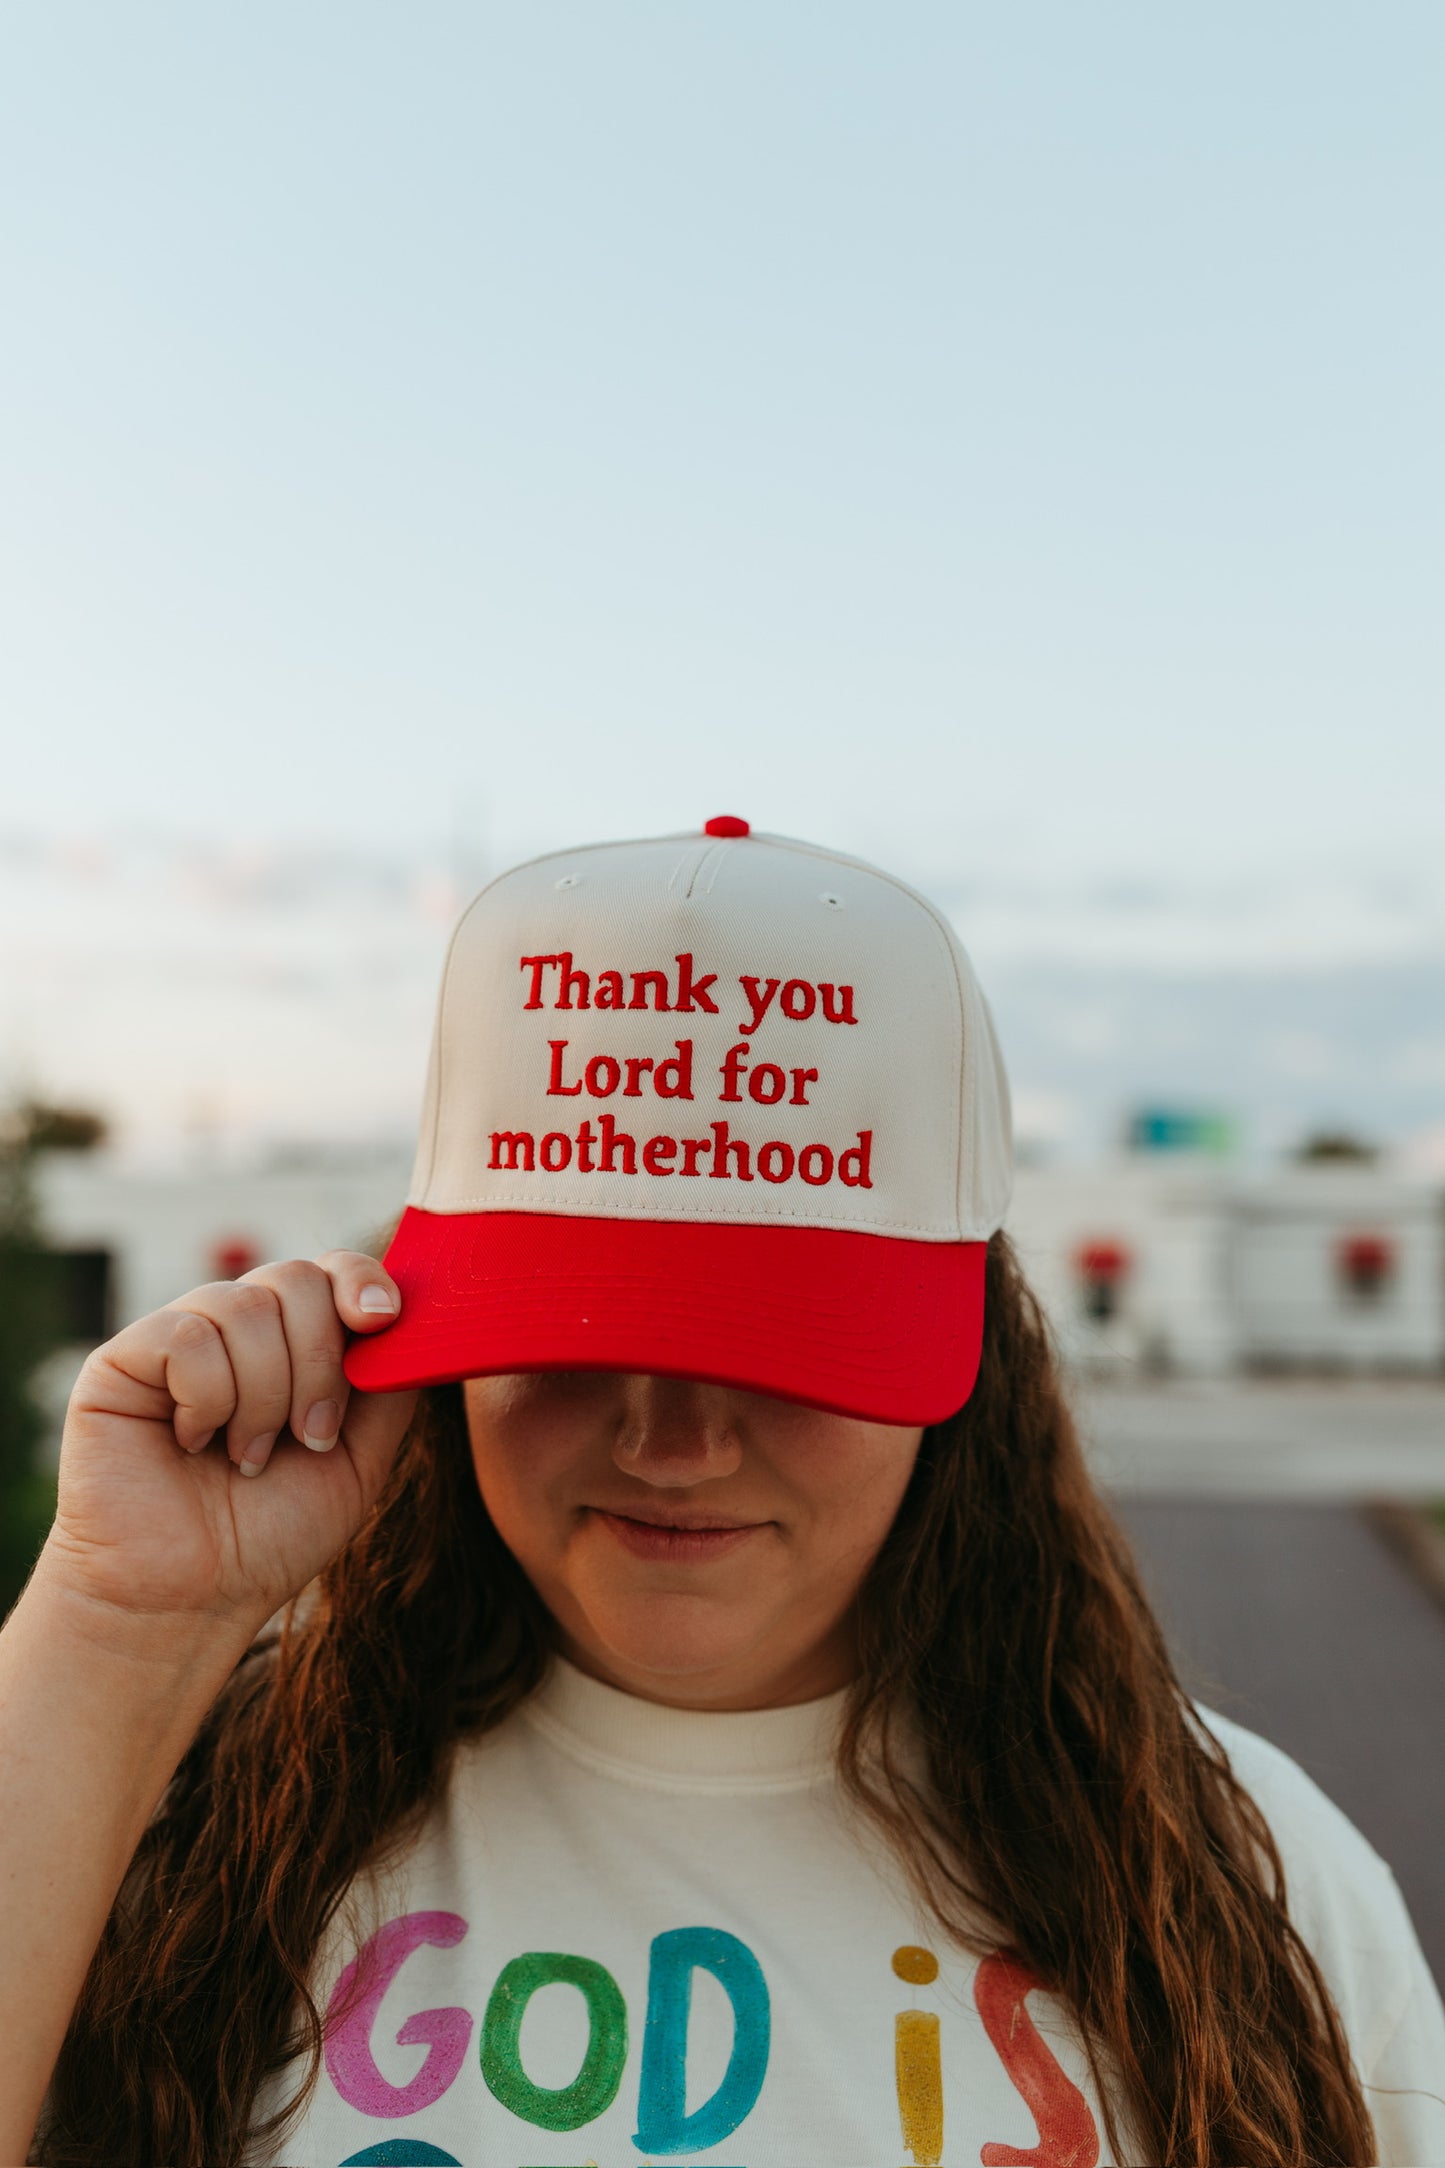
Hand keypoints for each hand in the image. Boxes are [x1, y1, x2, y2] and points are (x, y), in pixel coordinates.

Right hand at [39, 1252, 418, 1645]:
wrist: (192, 1598)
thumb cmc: (272, 1535)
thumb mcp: (360, 1459)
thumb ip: (389, 1385)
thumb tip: (420, 1319)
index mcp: (291, 1343)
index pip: (330, 1270)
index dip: (360, 1280)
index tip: (381, 1318)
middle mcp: (236, 1328)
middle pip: (296, 1279)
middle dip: (320, 1363)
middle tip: (309, 1435)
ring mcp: (179, 1337)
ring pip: (246, 1307)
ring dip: (265, 1395)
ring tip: (248, 1456)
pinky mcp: (123, 1359)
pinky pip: (187, 1336)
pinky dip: (208, 1397)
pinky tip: (194, 1441)